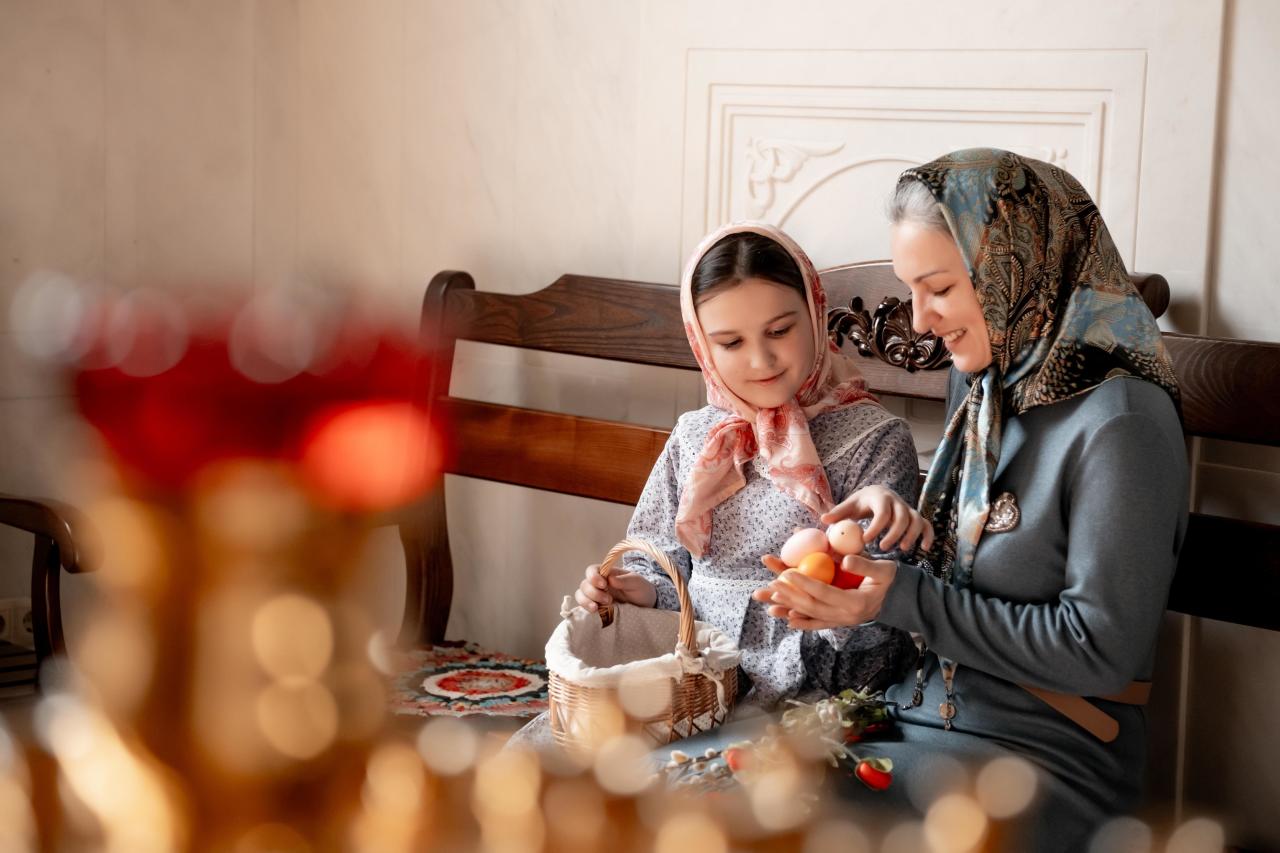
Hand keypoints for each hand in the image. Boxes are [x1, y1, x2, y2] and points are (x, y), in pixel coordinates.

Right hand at [574, 564, 657, 611]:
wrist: (646, 606)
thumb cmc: (641, 589)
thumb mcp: (637, 582)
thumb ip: (625, 580)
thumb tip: (610, 579)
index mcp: (606, 574)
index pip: (592, 570)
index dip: (593, 577)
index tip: (603, 584)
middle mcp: (598, 585)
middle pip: (584, 584)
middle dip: (593, 593)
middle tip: (608, 600)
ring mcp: (596, 597)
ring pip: (580, 596)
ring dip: (586, 601)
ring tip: (597, 609)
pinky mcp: (597, 609)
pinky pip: (584, 608)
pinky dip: (586, 610)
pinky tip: (595, 613)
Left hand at [751, 553, 896, 629]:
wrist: (902, 600)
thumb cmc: (892, 580)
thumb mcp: (884, 570)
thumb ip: (865, 565)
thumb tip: (845, 560)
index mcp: (856, 603)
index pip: (825, 592)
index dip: (805, 583)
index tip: (787, 573)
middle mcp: (847, 616)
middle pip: (813, 607)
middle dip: (790, 596)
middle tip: (772, 585)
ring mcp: (843, 621)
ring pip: (812, 616)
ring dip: (790, 610)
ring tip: (771, 604)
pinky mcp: (841, 622)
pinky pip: (819, 624)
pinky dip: (803, 622)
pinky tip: (788, 618)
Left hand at [820, 484, 932, 553]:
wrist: (877, 493)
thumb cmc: (860, 503)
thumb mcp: (849, 505)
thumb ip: (838, 512)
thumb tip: (823, 519)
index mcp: (880, 498)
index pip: (882, 512)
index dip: (876, 527)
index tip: (865, 540)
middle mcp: (897, 502)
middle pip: (902, 517)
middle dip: (894, 534)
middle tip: (882, 548)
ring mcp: (908, 509)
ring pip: (916, 520)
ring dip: (911, 536)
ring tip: (902, 549)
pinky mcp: (915, 516)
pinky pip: (927, 525)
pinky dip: (928, 536)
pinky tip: (924, 549)